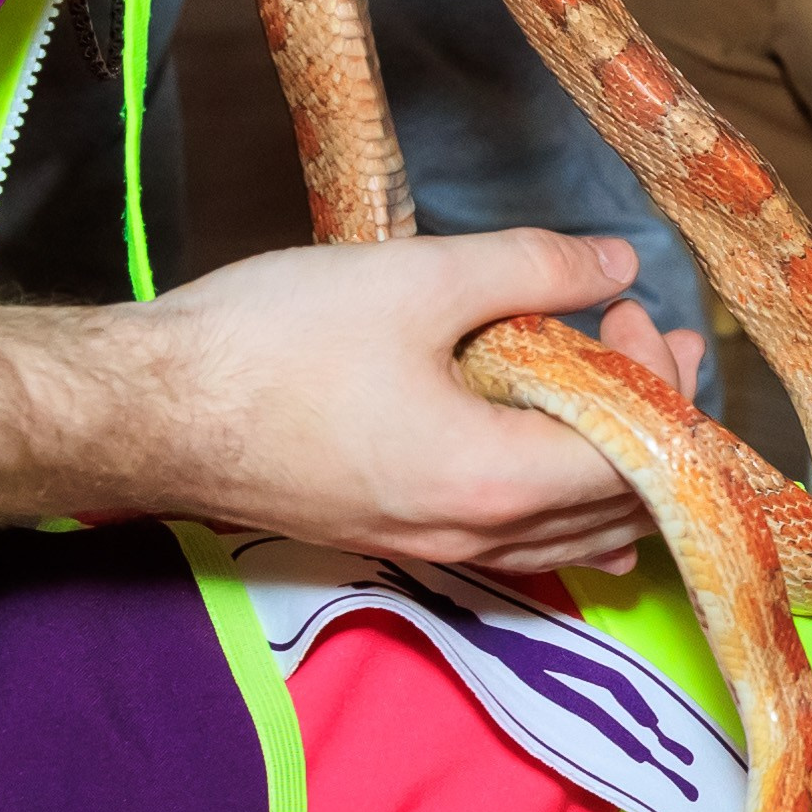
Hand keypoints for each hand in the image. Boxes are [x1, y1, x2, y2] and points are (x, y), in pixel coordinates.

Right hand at [137, 233, 705, 574]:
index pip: (639, 458)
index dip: (663, 385)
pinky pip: (519, 542)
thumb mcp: (417, 280)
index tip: (634, 312)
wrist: (148, 410)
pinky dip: (562, 505)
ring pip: (571, 532)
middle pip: (619, 506)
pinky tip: (569, 485)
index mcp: (498, 479)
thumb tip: (621, 265)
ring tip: (617, 382)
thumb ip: (534, 269)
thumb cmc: (274, 345)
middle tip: (645, 335)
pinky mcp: (402, 536)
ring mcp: (439, 547)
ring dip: (610, 459)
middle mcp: (481, 536)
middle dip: (653, 419)